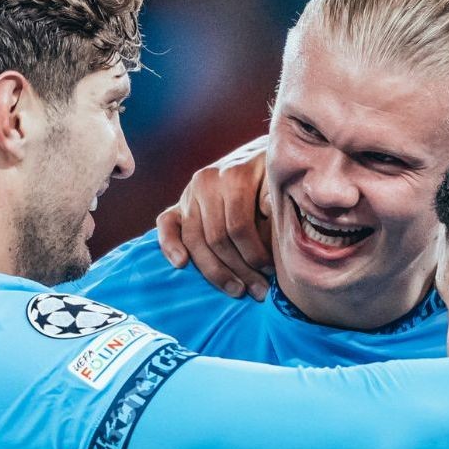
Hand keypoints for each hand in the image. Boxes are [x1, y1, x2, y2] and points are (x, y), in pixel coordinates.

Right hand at [156, 135, 272, 299]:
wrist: (259, 157)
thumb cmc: (274, 177)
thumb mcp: (281, 182)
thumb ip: (274, 199)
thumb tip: (267, 213)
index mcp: (233, 175)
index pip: (239, 226)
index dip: (255, 254)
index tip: (271, 271)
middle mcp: (207, 181)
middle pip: (217, 238)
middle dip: (240, 269)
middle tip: (259, 291)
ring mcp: (190, 193)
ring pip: (195, 240)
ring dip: (215, 272)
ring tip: (237, 290)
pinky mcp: (179, 204)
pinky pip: (167, 224)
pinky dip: (170, 244)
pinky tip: (181, 264)